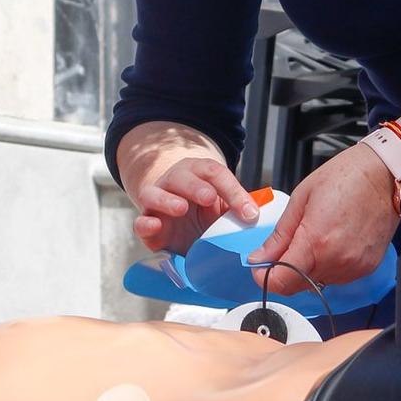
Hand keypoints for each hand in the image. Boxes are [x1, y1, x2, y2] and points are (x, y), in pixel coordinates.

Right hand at [127, 156, 259, 253]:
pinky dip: (145, 223)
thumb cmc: (205, 212)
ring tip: (181, 208)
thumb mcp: (224, 208)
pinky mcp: (147, 224)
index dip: (233, 191)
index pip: (215, 174)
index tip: (249, 213)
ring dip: (167, 200)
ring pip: (154, 193)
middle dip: (196, 187)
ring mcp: (157, 201)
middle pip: (182, 177)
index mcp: (199, 173)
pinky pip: (140, 221)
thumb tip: (260, 217)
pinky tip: (155, 226)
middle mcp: (175, 182)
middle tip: (209, 198)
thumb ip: (238, 209)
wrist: (178, 221)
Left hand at [250, 145, 395, 290]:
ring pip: (317, 283)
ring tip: (315, 237)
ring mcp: (354, 268)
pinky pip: (337, 277)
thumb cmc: (345, 177)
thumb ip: (280, 235)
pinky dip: (327, 266)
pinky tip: (331, 241)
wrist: (386, 175)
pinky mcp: (366, 268)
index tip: (260, 266)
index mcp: (316, 242)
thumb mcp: (301, 199)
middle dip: (284, 271)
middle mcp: (336, 261)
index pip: (281, 282)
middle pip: (297, 286)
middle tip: (285, 246)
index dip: (264, 276)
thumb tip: (259, 258)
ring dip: (307, 268)